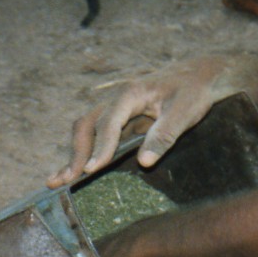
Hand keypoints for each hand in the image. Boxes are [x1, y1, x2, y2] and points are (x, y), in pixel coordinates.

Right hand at [48, 58, 236, 187]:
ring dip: (73, 154)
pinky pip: (97, 136)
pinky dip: (85, 153)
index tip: (91, 170)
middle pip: (87, 126)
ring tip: (58, 181)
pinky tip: (75, 172)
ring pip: (86, 131)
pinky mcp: (120, 120)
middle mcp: (116, 100)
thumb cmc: (193, 92)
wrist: (199, 76)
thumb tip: (143, 162)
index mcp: (130, 94)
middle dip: (76, 153)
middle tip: (67, 180)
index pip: (108, 123)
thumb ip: (164, 135)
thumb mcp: (184, 113)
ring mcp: (116, 109)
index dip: (100, 148)